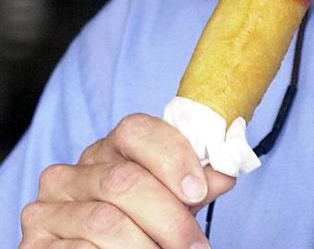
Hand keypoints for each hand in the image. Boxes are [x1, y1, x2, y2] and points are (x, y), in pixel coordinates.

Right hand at [19, 113, 234, 246]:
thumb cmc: (138, 225)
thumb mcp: (168, 200)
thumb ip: (193, 184)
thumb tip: (224, 172)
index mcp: (106, 151)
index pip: (134, 130)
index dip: (171, 156)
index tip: (198, 190)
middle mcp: (70, 173)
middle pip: (124, 181)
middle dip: (169, 217)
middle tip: (195, 246)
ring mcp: (48, 208)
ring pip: (105, 222)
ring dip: (146, 246)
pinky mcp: (35, 245)